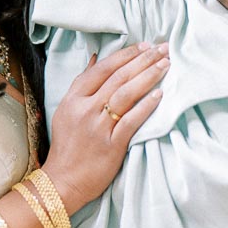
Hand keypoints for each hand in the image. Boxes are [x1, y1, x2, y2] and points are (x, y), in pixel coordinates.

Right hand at [43, 43, 168, 214]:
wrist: (63, 181)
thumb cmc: (68, 146)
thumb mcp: (67, 110)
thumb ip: (82, 83)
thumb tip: (95, 57)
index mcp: (74, 98)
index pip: (102, 68)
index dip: (125, 55)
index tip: (144, 46)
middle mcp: (85, 109)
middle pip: (118, 77)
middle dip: (143, 60)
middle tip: (163, 48)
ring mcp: (98, 127)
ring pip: (125, 94)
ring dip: (148, 76)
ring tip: (165, 65)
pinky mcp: (111, 145)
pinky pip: (131, 121)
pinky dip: (146, 106)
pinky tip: (160, 95)